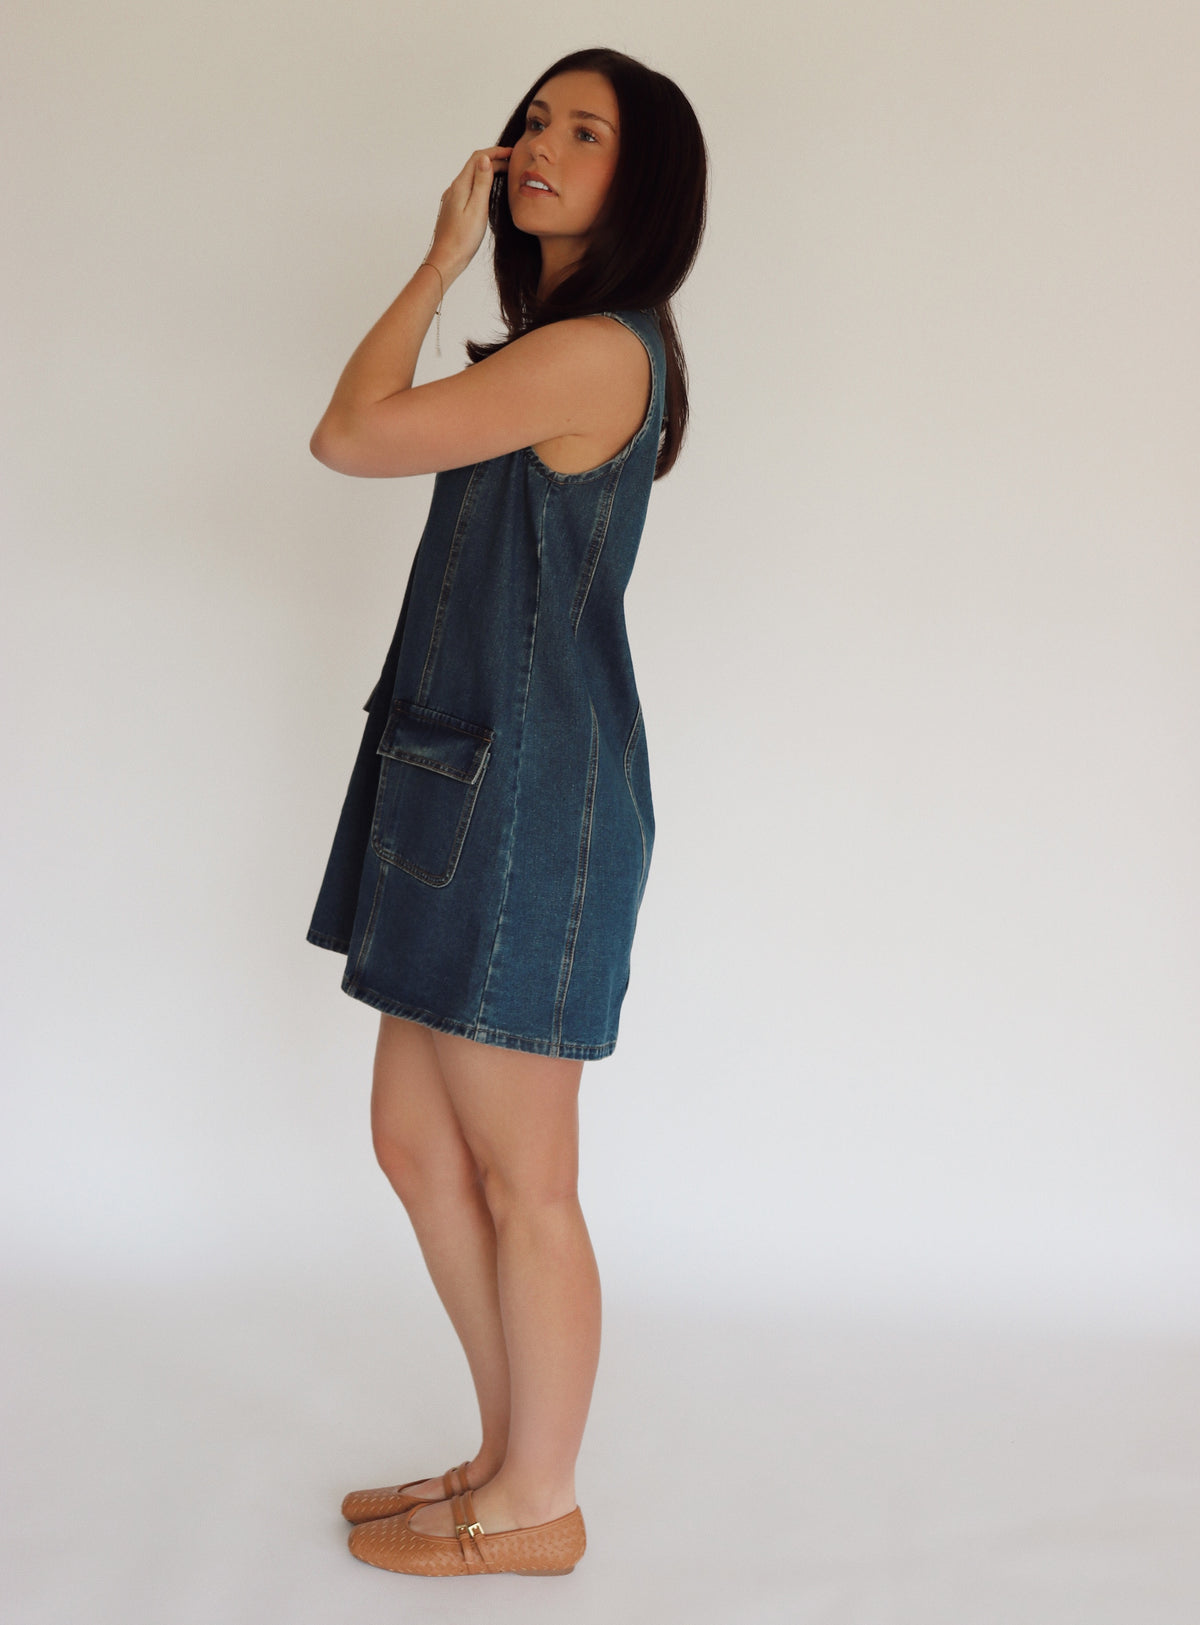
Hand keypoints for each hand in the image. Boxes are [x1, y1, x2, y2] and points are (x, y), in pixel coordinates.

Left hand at [425, 146, 511, 281]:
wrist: (446, 259)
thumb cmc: (463, 239)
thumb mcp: (477, 209)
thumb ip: (482, 183)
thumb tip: (485, 158)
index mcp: (460, 186)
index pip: (478, 158)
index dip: (496, 152)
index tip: (512, 152)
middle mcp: (454, 188)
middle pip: (474, 165)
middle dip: (493, 159)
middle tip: (513, 163)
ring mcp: (453, 198)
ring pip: (471, 176)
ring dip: (487, 170)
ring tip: (504, 172)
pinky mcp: (454, 208)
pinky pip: (469, 187)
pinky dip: (481, 182)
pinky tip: (488, 190)